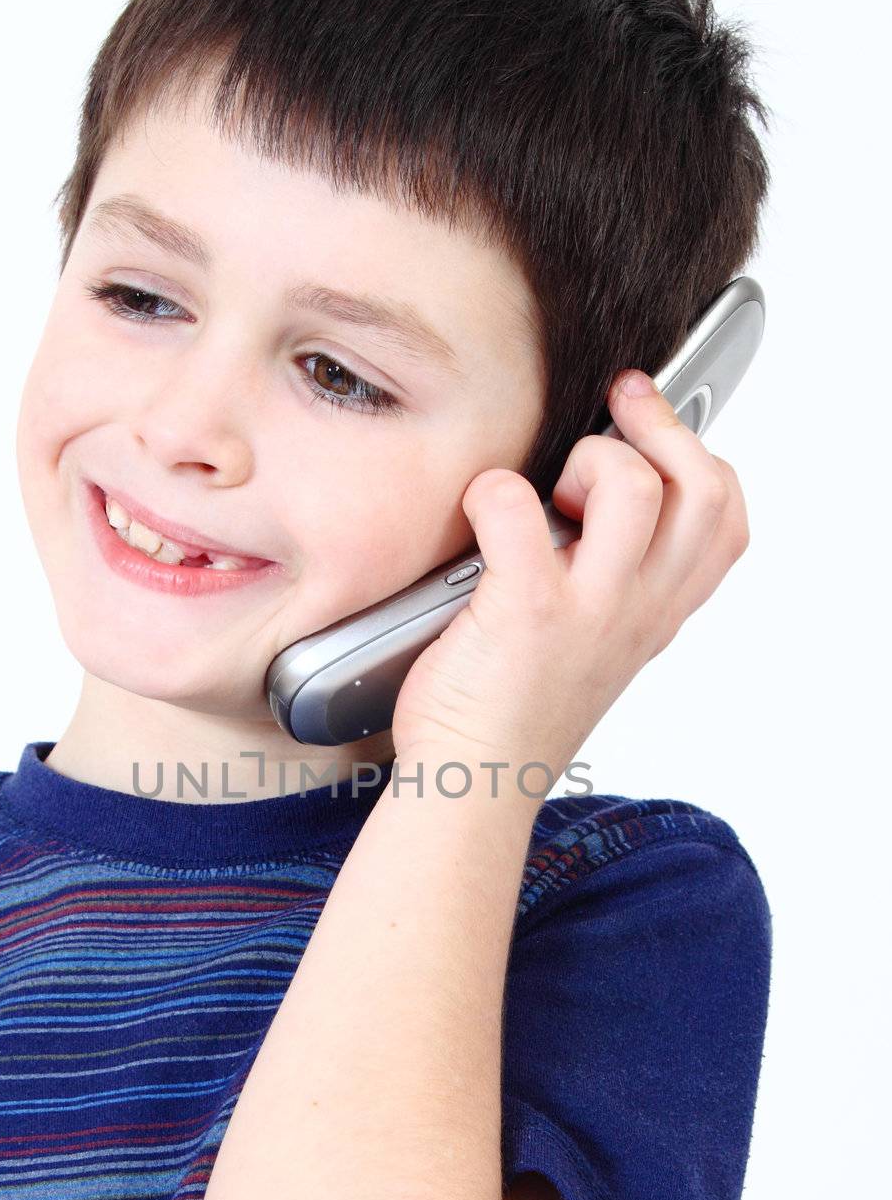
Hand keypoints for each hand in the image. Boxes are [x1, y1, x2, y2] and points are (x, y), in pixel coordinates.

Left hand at [389, 369, 750, 786]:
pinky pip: (516, 508)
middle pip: (704, 489)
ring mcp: (588, 611)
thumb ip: (612, 585)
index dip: (697, 458)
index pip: (726, 521)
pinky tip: (478, 509)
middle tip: (613, 412)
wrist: (473, 787)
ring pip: (633, 486)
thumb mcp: (593, 647)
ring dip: (588, 459)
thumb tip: (592, 505)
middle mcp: (636, 611)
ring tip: (549, 490)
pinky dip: (491, 490)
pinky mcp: (526, 612)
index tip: (651, 428)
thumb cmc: (513, 713)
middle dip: (657, 430)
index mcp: (655, 614)